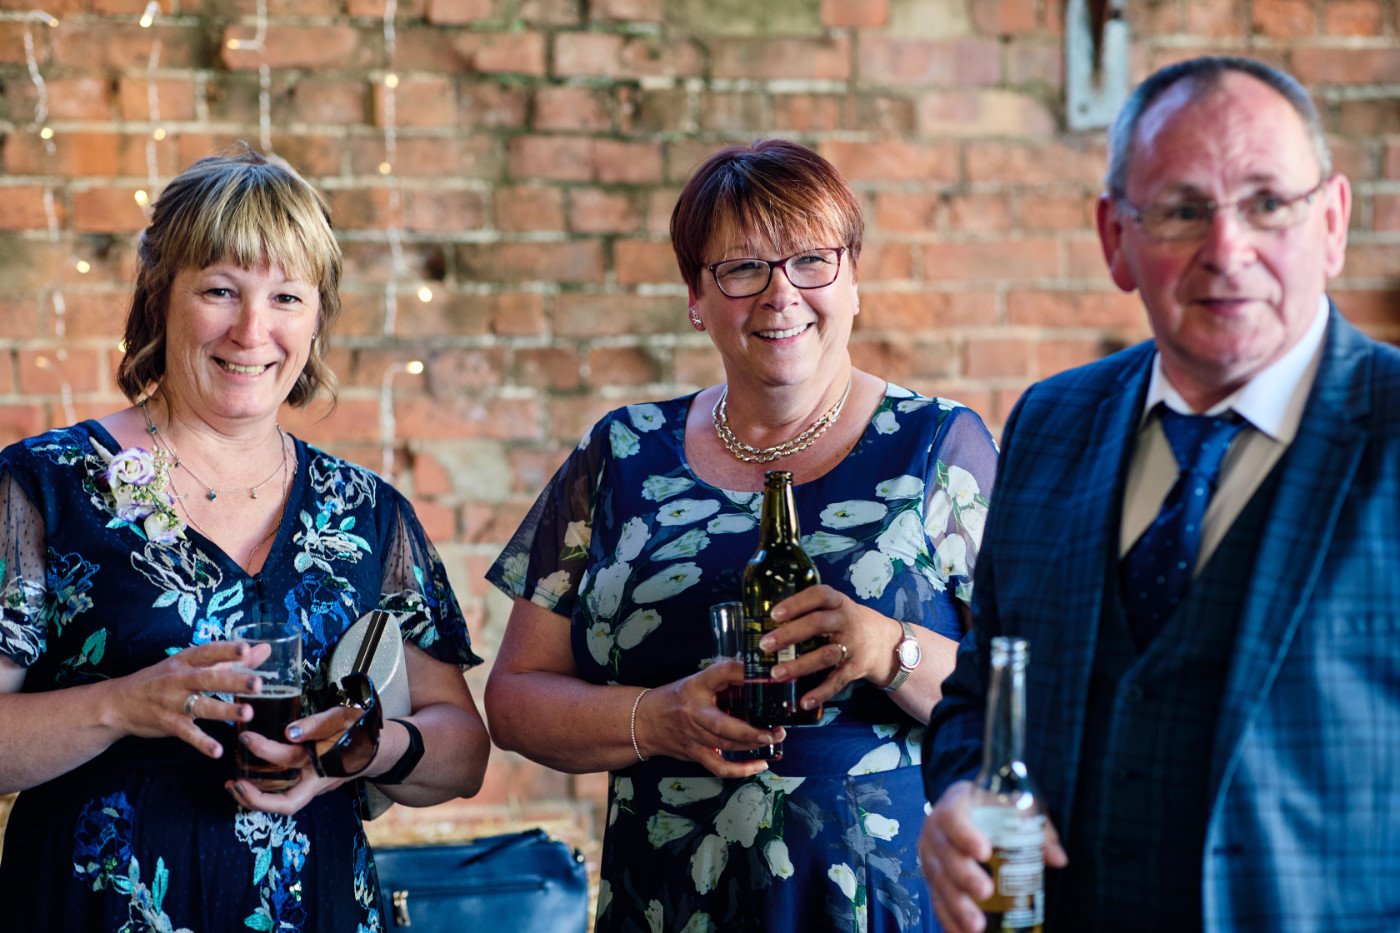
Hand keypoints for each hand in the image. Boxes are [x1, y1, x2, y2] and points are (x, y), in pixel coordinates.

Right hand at [107, 639, 266, 758]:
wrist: (118, 702)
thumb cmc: (163, 679)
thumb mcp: (191, 664)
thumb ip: (230, 659)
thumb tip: (265, 649)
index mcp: (186, 660)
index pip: (209, 652)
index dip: (227, 650)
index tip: (246, 648)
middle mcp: (179, 679)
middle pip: (209, 678)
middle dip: (233, 680)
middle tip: (258, 684)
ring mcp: (173, 702)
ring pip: (201, 705)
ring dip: (224, 710)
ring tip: (247, 714)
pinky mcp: (168, 723)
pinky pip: (187, 733)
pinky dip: (201, 742)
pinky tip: (217, 750)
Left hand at [225, 704, 364, 814]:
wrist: (376, 748)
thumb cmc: (358, 728)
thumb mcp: (344, 717)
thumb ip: (318, 723)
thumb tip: (287, 732)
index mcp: (325, 761)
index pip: (291, 759)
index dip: (267, 750)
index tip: (247, 737)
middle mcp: (318, 780)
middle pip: (287, 803)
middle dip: (257, 799)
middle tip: (233, 783)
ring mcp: (314, 788)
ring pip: (282, 804)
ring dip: (254, 800)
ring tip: (232, 785)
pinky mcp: (309, 787)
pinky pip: (283, 795)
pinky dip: (263, 792)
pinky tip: (246, 780)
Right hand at [638, 661, 785, 778]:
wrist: (644, 721)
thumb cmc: (675, 698)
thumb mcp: (696, 680)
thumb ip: (722, 679)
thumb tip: (755, 675)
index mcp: (696, 687)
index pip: (720, 673)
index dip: (741, 672)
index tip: (764, 674)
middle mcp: (694, 713)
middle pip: (724, 724)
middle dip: (752, 730)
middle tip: (776, 729)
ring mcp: (694, 737)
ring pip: (727, 744)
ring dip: (754, 744)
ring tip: (775, 738)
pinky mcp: (695, 754)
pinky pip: (719, 767)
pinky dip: (741, 770)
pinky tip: (760, 765)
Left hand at [762, 585, 899, 709]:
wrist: (886, 643)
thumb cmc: (848, 622)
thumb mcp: (836, 607)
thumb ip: (811, 610)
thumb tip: (770, 623)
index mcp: (838, 602)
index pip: (818, 596)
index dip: (796, 603)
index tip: (774, 614)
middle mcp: (846, 621)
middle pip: (817, 624)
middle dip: (789, 635)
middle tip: (765, 645)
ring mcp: (853, 645)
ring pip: (824, 655)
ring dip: (799, 666)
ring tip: (775, 674)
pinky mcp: (856, 667)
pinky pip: (837, 681)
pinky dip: (820, 693)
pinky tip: (804, 702)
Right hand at [920, 781, 1067, 932]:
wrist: (963, 807)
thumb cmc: (991, 807)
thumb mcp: (1014, 807)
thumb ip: (1037, 830)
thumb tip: (1058, 859)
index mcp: (954, 806)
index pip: (954, 818)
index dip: (965, 835)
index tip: (984, 852)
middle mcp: (936, 831)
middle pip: (945, 854)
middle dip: (964, 876)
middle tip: (986, 891)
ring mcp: (930, 856)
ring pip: (939, 881)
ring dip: (956, 906)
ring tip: (976, 926)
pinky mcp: (931, 878)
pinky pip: (936, 900)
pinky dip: (948, 919)